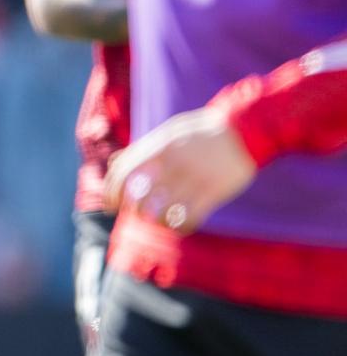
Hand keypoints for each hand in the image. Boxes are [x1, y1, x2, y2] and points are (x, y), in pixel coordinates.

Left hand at [104, 106, 256, 233]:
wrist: (245, 129)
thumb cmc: (202, 131)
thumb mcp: (170, 131)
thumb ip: (144, 148)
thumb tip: (115, 161)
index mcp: (160, 145)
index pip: (125, 170)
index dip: (113, 190)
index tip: (111, 203)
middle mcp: (174, 163)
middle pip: (140, 195)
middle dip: (132, 209)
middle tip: (135, 214)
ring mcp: (194, 178)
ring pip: (163, 210)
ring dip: (155, 219)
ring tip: (157, 220)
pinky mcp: (213, 191)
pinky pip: (189, 217)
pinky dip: (180, 226)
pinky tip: (179, 226)